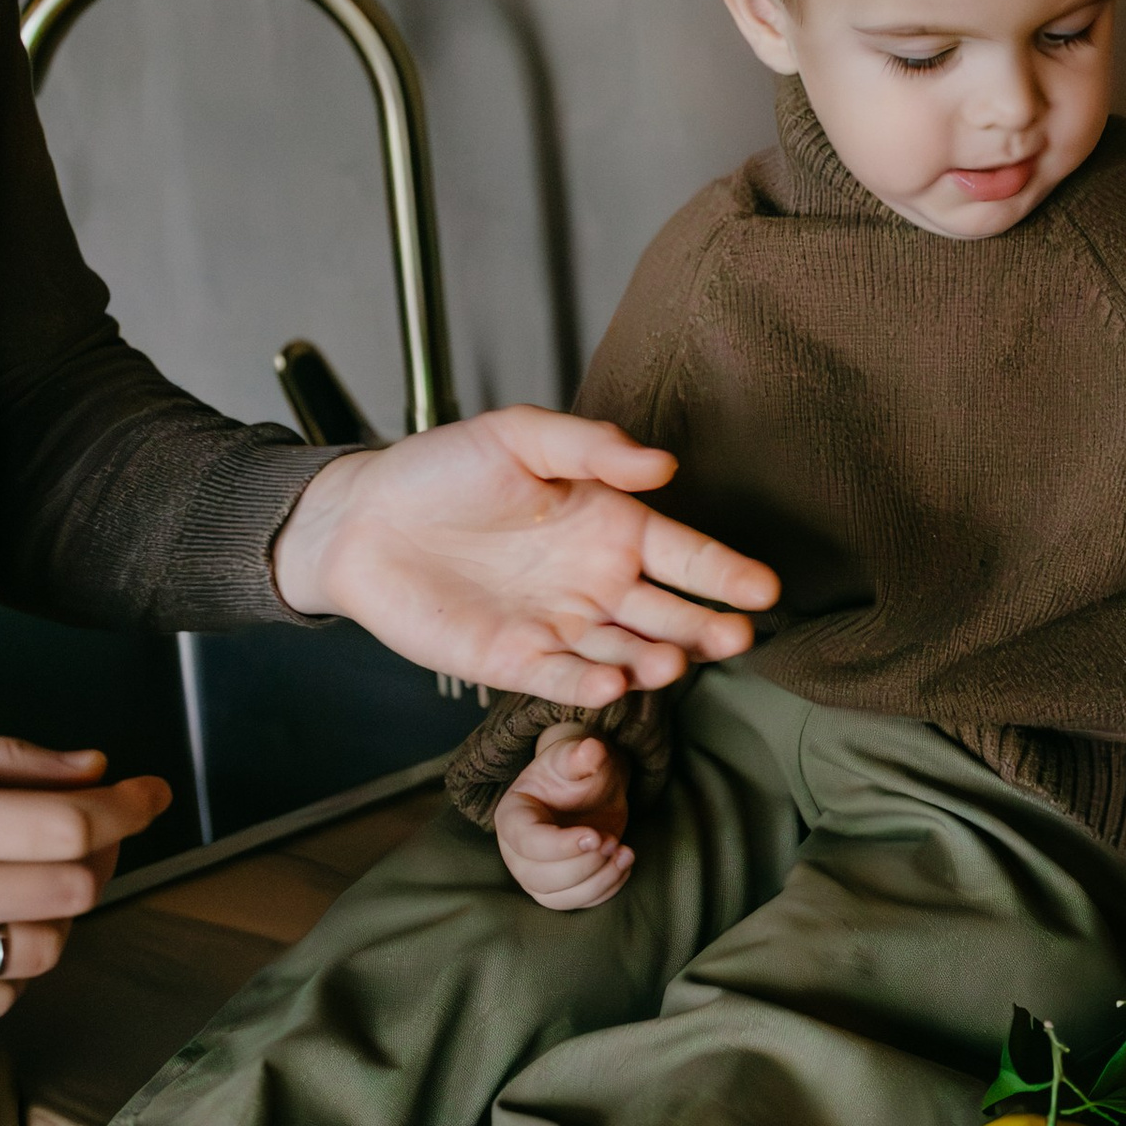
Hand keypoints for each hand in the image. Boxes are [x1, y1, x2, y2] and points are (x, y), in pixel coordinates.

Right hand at [0, 730, 169, 1027]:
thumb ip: (1, 761)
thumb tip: (94, 768)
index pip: (70, 823)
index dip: (128, 807)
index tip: (151, 793)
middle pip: (74, 889)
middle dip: (101, 855)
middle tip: (93, 831)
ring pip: (50, 948)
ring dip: (59, 914)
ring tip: (29, 880)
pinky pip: (4, 998)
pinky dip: (12, 966)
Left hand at [272, 409, 779, 703]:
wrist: (362, 520)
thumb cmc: (441, 471)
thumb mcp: (517, 436)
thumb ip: (590, 446)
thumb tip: (661, 463)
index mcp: (611, 526)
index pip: (685, 555)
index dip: (726, 572)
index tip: (763, 587)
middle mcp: (598, 583)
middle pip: (670, 615)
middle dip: (707, 629)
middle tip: (736, 636)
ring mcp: (561, 627)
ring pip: (626, 655)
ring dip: (655, 663)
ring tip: (672, 663)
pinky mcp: (516, 663)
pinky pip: (563, 681)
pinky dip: (588, 689)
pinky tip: (612, 687)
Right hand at [496, 734, 632, 910]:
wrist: (588, 789)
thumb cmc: (575, 773)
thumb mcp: (576, 757)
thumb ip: (580, 755)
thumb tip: (592, 751)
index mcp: (512, 816)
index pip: (527, 842)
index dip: (561, 845)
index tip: (595, 835)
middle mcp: (516, 852)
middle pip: (539, 877)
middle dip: (582, 865)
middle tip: (612, 841)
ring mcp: (536, 874)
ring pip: (558, 897)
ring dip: (596, 882)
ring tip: (625, 853)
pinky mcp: (560, 888)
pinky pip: (578, 902)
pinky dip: (605, 890)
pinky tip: (624, 865)